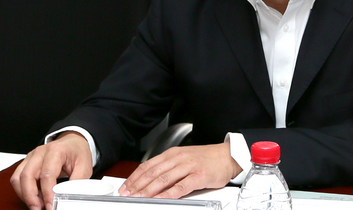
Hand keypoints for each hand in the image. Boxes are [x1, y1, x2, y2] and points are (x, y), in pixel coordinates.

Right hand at [10, 131, 92, 209]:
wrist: (73, 143)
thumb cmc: (77, 152)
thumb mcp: (85, 166)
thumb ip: (77, 182)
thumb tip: (69, 197)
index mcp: (56, 150)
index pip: (47, 174)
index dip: (47, 193)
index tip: (50, 206)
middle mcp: (40, 152)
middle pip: (27, 175)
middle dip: (30, 196)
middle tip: (38, 209)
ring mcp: (31, 157)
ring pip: (18, 178)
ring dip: (25, 195)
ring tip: (37, 205)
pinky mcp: (26, 163)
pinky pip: (17, 179)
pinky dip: (23, 191)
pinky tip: (35, 197)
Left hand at [118, 143, 241, 198]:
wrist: (226, 156)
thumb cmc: (205, 159)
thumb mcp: (183, 157)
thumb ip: (168, 167)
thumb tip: (149, 179)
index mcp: (173, 153)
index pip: (149, 165)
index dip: (135, 176)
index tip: (126, 186)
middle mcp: (179, 158)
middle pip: (153, 172)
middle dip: (138, 185)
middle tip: (127, 194)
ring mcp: (189, 166)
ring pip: (164, 179)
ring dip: (149, 190)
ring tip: (139, 197)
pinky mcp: (199, 176)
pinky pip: (181, 186)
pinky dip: (169, 194)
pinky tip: (161, 198)